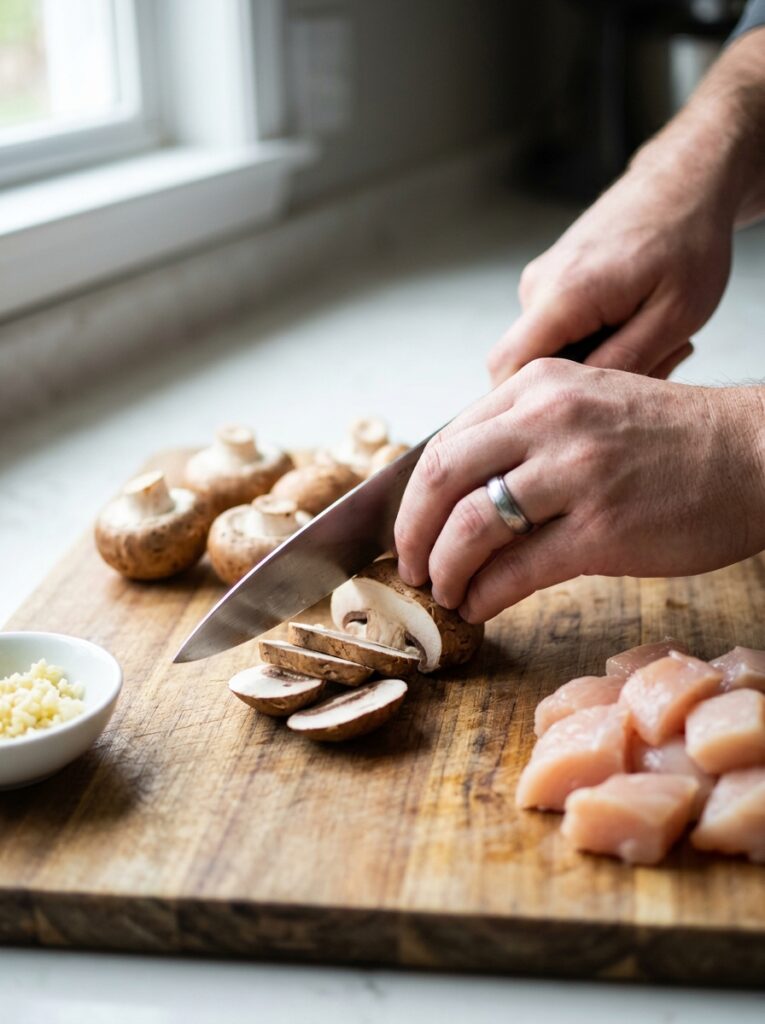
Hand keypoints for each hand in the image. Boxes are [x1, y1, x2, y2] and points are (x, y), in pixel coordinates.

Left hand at [394, 360, 764, 622]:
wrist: (754, 454)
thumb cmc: (670, 438)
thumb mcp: (587, 405)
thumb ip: (523, 436)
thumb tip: (458, 493)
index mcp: (538, 388)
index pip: (445, 444)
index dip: (413, 499)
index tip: (410, 531)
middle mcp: (549, 421)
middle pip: (440, 480)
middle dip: (412, 535)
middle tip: (410, 568)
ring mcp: (576, 474)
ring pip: (470, 527)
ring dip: (444, 570)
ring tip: (445, 592)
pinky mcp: (603, 530)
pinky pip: (517, 570)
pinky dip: (484, 594)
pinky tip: (479, 606)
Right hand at [487, 153, 734, 384]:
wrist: (684, 184)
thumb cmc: (687, 238)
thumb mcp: (675, 315)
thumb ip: (625, 362)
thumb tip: (581, 399)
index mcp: (563, 295)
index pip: (506, 368)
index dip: (524, 404)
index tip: (567, 418)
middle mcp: (539, 287)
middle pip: (522, 367)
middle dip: (569, 389)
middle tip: (634, 374)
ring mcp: (540, 283)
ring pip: (543, 352)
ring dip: (586, 364)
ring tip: (643, 342)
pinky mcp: (549, 283)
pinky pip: (554, 332)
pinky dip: (588, 343)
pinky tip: (629, 328)